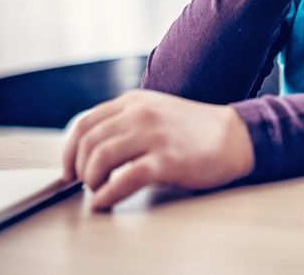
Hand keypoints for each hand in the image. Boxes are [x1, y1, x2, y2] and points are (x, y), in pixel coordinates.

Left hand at [61, 90, 254, 210]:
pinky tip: (106, 202)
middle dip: (79, 168)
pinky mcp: (167, 160)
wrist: (234, 137)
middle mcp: (140, 114)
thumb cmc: (194, 130)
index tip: (69, 170)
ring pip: (100, 158)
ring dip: (91, 181)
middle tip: (85, 185)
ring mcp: (153, 136)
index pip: (85, 123)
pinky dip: (107, 194)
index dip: (69, 151)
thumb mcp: (155, 112)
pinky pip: (124, 179)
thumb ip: (126, 123)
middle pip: (88, 142)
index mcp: (134, 101)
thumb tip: (91, 150)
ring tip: (97, 192)